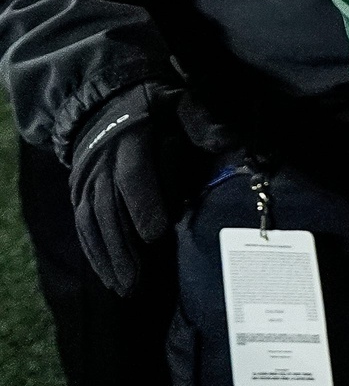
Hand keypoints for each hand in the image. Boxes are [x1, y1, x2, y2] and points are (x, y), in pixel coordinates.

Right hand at [67, 81, 208, 294]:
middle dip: (121, 248)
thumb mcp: (178, 100)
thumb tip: (231, 143)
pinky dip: (92, 250)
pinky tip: (105, 273)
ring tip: (123, 286)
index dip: (143, 205)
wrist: (104, 98)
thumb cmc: (152, 103)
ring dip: (106, 257)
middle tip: (136, 281)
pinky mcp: (79, 192)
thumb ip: (202, 122)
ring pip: (92, 223)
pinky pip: (82, 225)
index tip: (156, 234)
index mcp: (129, 140)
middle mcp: (102, 164)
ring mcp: (86, 180)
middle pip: (108, 210)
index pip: (133, 176)